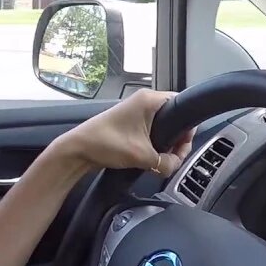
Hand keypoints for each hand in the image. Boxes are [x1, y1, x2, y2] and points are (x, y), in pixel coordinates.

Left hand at [57, 89, 194, 175]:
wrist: (78, 149)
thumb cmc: (104, 143)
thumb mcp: (142, 157)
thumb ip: (167, 162)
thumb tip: (175, 165)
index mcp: (150, 100)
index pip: (183, 106)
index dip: (188, 130)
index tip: (182, 147)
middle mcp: (144, 101)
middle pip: (175, 118)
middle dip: (177, 140)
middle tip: (173, 157)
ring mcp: (137, 111)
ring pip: (164, 126)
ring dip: (166, 143)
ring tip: (160, 159)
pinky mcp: (131, 122)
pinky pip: (153, 130)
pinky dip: (155, 143)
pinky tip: (151, 156)